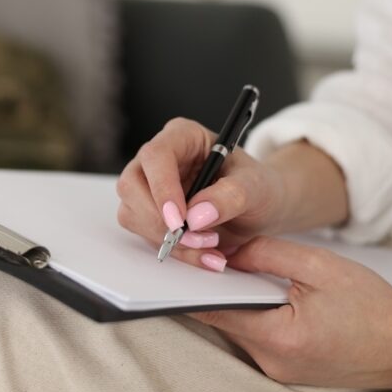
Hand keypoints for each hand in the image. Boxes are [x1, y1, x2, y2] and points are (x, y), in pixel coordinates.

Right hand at [116, 117, 287, 270]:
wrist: (258, 209)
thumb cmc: (257, 187)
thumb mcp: (256, 187)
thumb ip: (231, 196)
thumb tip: (197, 216)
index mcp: (182, 136)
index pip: (156, 156)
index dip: (162, 188)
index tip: (180, 221)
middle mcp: (158, 159)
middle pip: (132, 184)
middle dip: (160, 220)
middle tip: (197, 240)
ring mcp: (148, 186)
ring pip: (132, 212)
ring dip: (167, 239)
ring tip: (209, 248)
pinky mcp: (148, 213)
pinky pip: (145, 234)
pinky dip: (173, 251)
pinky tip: (202, 255)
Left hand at [190, 236, 391, 388]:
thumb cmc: (373, 306)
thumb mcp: (319, 265)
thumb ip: (266, 252)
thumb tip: (226, 247)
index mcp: (279, 337)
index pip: (214, 309)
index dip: (191, 283)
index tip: (177, 258)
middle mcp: (271, 361)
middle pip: (222, 318)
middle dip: (213, 287)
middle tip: (202, 253)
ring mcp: (278, 370)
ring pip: (237, 327)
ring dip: (234, 300)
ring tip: (231, 267)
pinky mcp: (286, 369)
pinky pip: (255, 337)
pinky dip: (252, 313)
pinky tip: (257, 291)